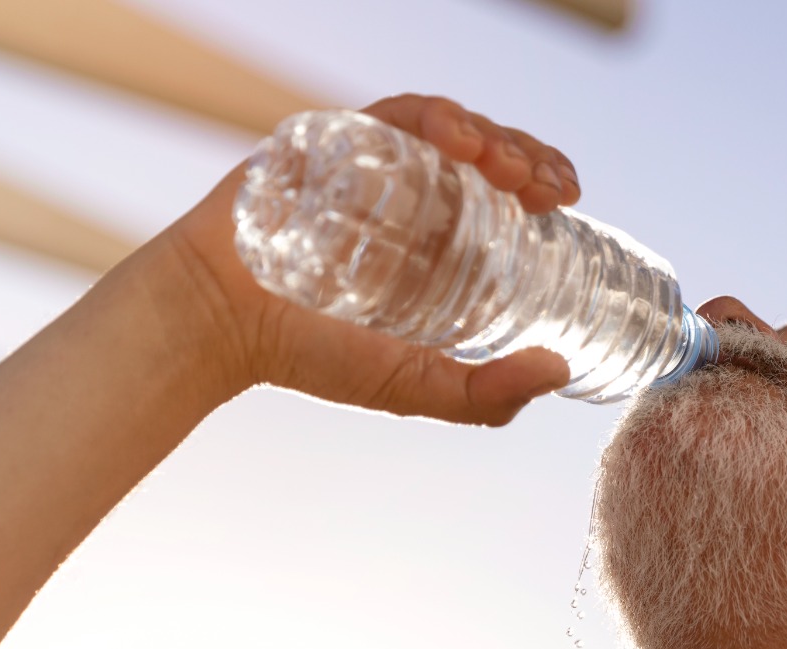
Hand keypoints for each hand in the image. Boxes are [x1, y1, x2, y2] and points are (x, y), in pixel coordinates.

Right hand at [159, 95, 579, 425]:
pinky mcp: (332, 141)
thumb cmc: (307, 357)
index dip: (542, 182)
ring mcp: (371, 165)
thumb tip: (559, 373)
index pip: (504, 193)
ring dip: (492, 135)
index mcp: (434, 240)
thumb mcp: (411, 385)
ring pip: (449, 127)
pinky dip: (432, 116)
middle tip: (549, 189)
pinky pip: (392, 114)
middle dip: (528, 156)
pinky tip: (457, 140)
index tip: (567, 199)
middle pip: (486, 154)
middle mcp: (408, 195)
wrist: (218, 326)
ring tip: (511, 169)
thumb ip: (482, 395)